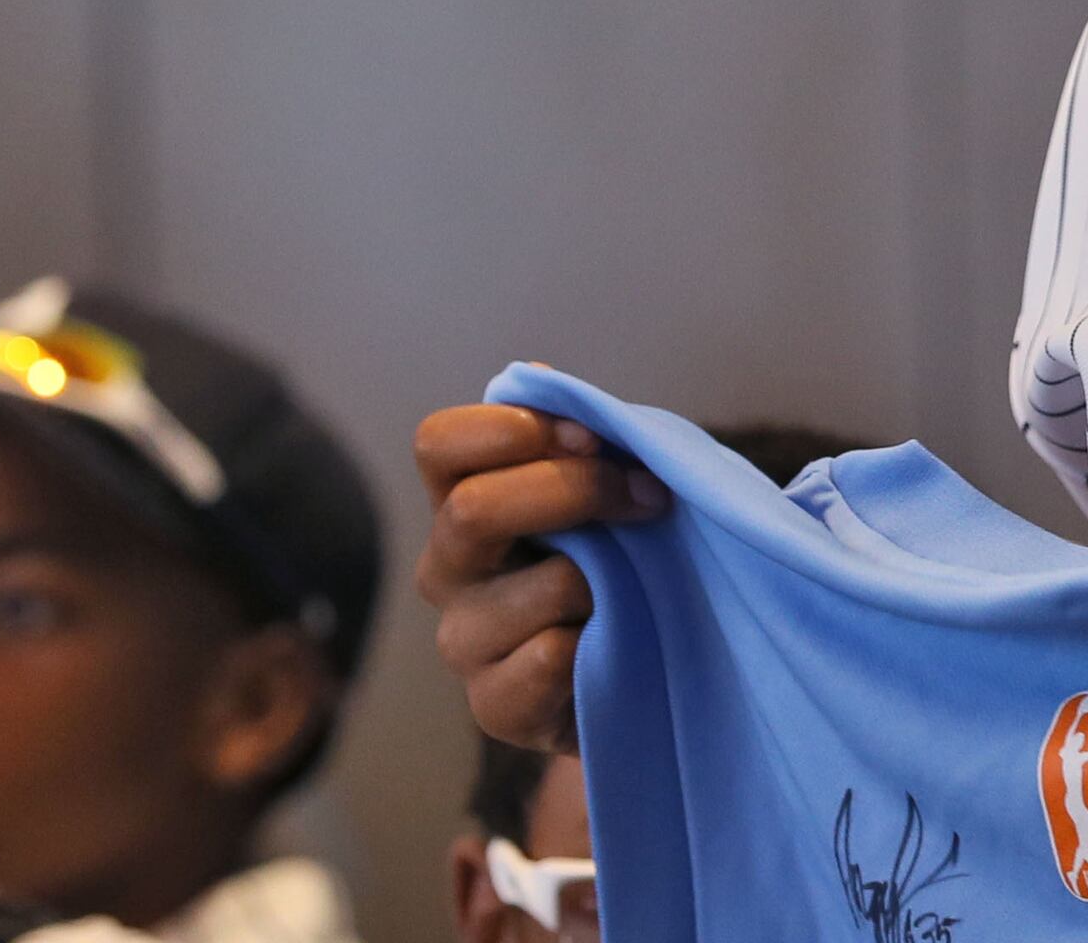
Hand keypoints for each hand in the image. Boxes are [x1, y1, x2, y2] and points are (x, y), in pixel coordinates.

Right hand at [413, 402, 667, 753]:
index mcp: (461, 503)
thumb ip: (575, 439)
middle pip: (472, 509)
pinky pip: (550, 659)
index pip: (439, 444)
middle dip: (574, 491)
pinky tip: (615, 642)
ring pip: (537, 585)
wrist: (642, 677)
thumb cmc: (620, 565)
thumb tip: (543, 377)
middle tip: (648, 496)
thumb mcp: (604, 491)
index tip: (591, 436)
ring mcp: (463, 642)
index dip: (512, 427)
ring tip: (639, 583)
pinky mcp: (493, 709)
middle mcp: (446, 570)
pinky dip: (597, 642)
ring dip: (607, 576)